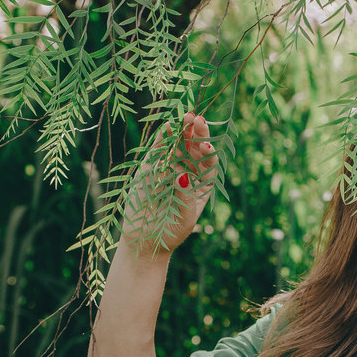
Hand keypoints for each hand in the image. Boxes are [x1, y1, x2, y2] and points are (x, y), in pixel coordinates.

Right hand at [123, 112, 218, 256]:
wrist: (147, 239)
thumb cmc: (172, 230)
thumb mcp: (184, 216)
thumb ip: (183, 195)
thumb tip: (180, 174)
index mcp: (202, 183)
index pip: (208, 163)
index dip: (208, 153)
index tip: (207, 146)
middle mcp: (187, 172)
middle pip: (194, 148)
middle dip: (197, 134)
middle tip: (197, 119)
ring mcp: (169, 167)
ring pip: (178, 145)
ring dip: (182, 130)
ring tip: (186, 116)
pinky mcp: (151, 168)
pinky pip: (159, 151)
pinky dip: (163, 139)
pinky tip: (168, 126)